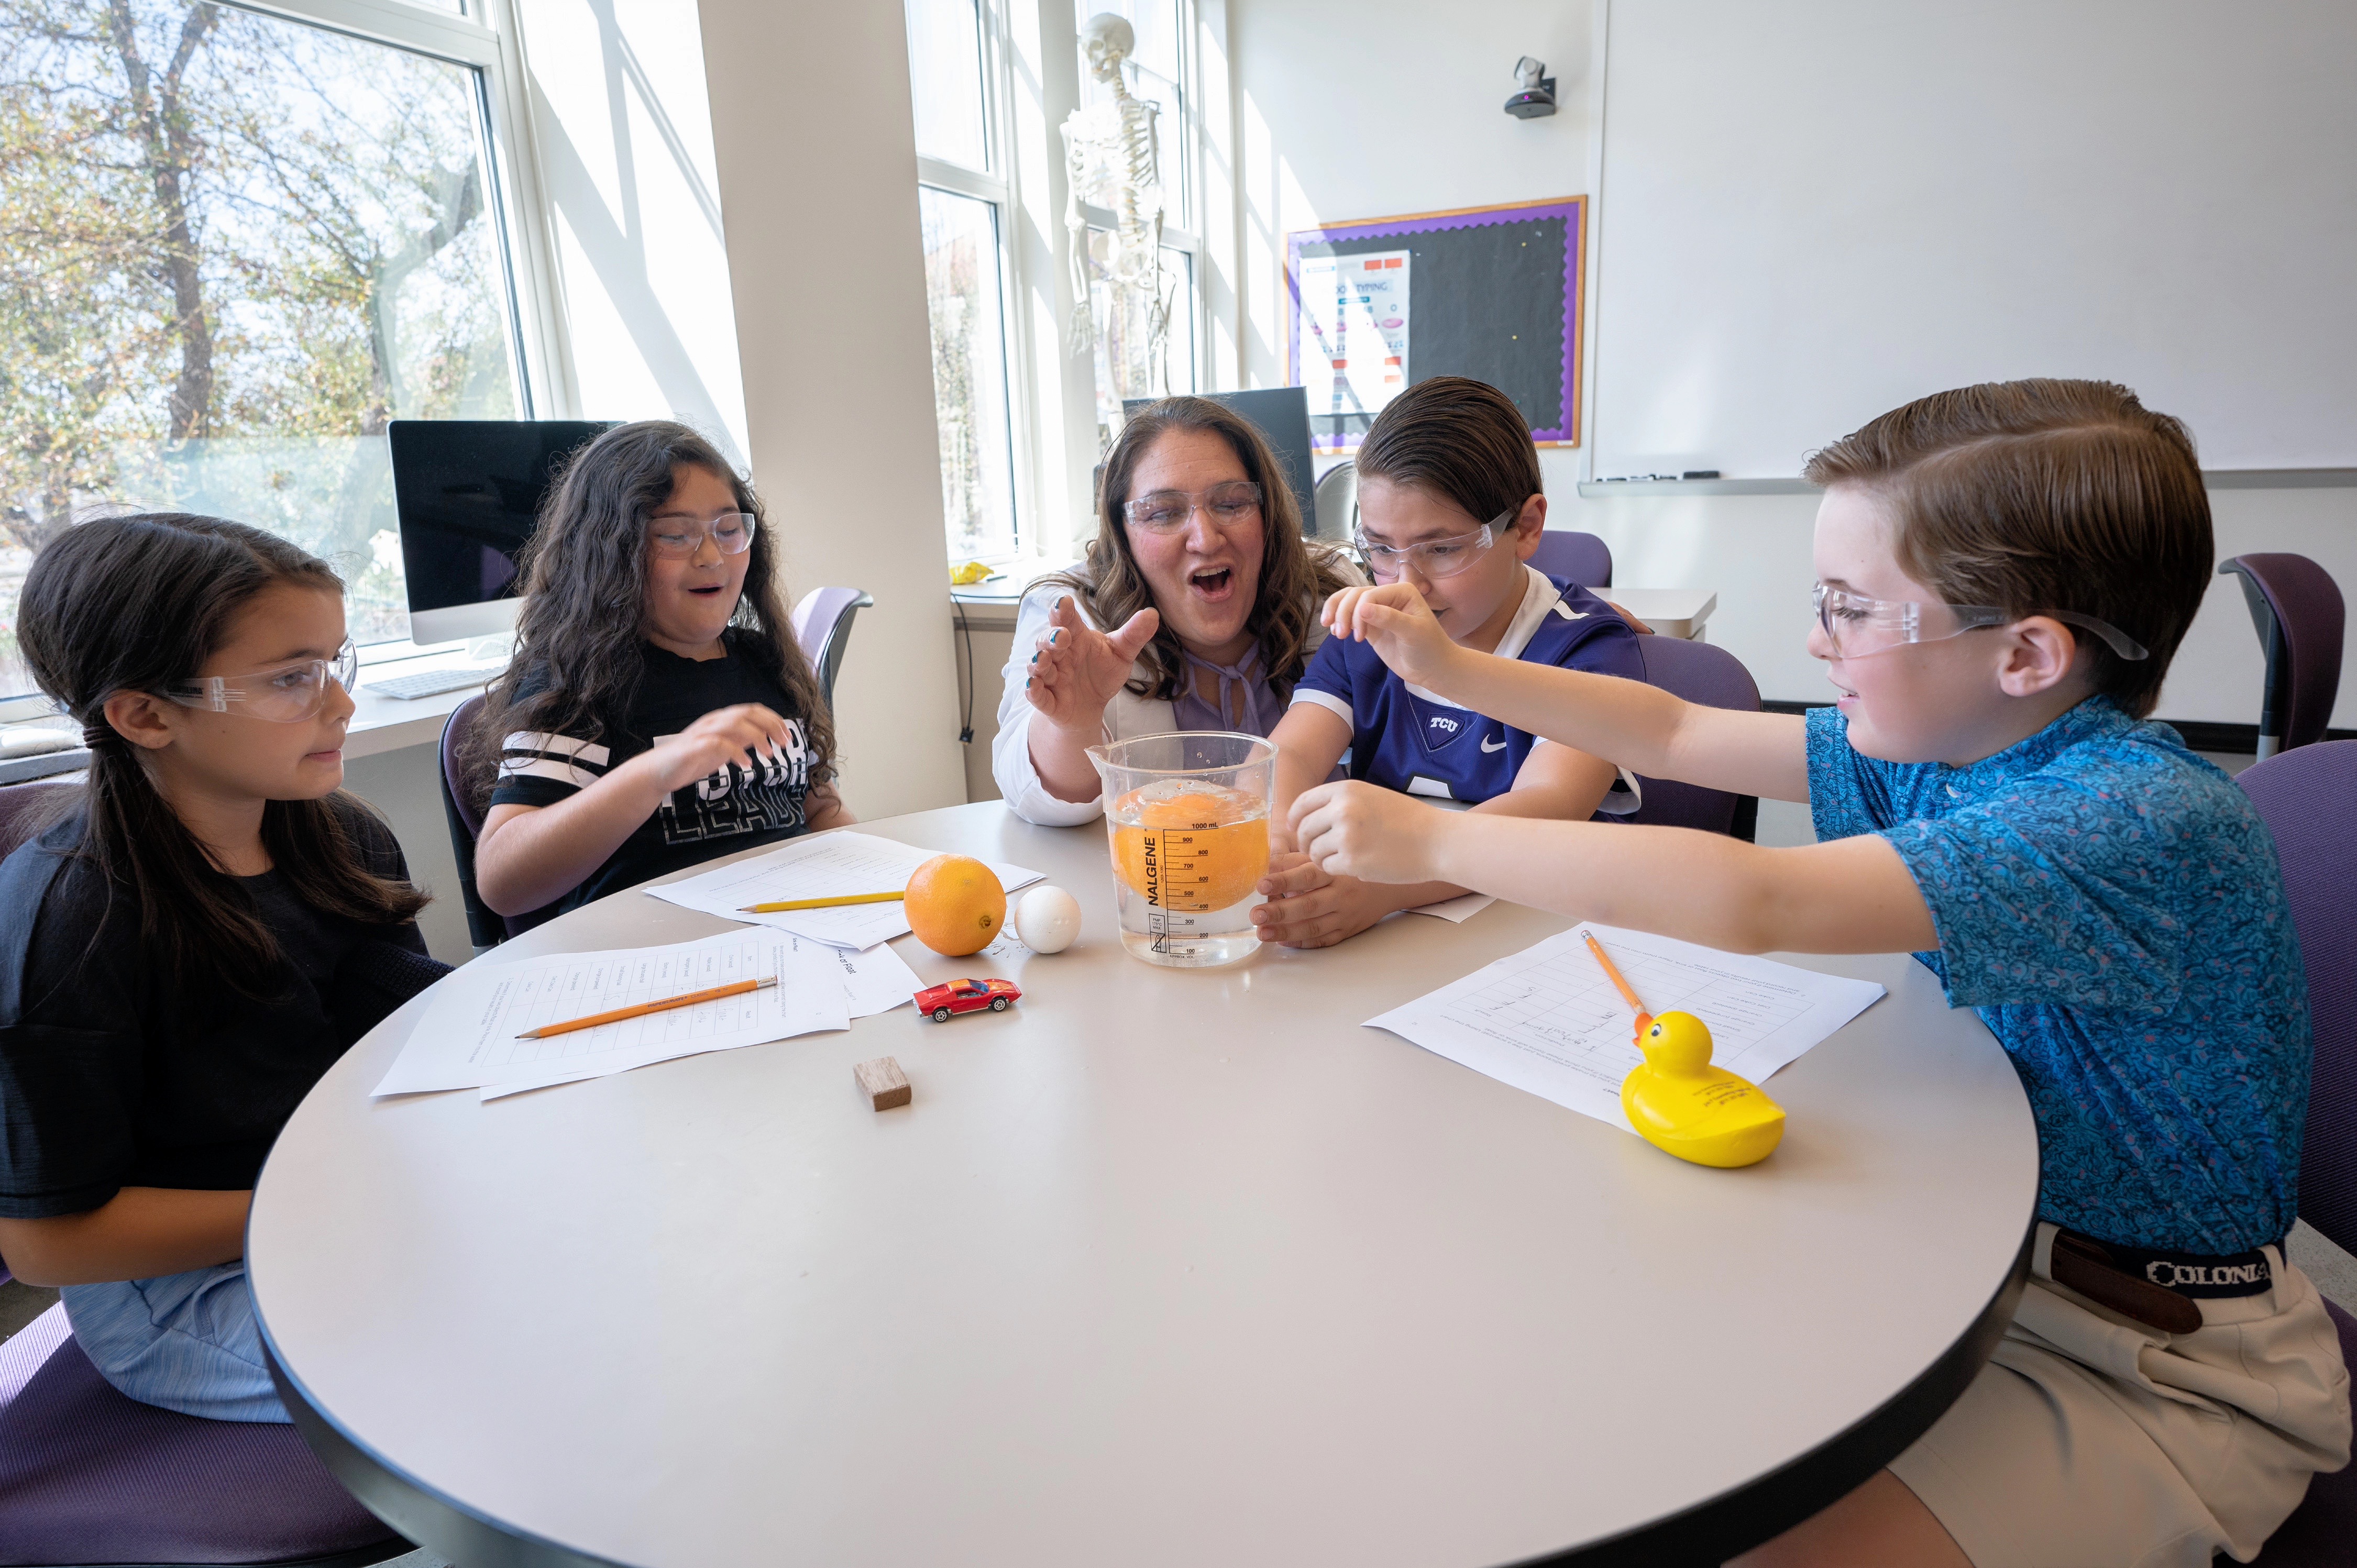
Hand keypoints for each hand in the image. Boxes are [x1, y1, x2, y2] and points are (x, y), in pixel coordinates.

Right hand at [640, 703, 794, 794]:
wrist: (660, 771)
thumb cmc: (693, 759)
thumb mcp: (724, 747)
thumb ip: (742, 739)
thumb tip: (766, 736)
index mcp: (723, 720)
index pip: (753, 710)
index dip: (774, 719)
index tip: (787, 736)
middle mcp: (714, 721)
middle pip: (748, 712)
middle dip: (771, 725)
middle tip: (785, 744)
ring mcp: (703, 732)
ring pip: (735, 723)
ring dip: (757, 736)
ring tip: (770, 754)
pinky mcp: (694, 747)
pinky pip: (719, 743)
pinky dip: (736, 752)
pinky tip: (746, 764)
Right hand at [1026, 595, 1159, 732]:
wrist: (1091, 706)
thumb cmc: (1102, 673)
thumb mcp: (1122, 653)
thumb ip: (1134, 635)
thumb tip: (1153, 614)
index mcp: (1076, 638)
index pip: (1066, 620)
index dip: (1062, 611)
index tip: (1063, 602)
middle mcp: (1060, 655)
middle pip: (1047, 641)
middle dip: (1051, 637)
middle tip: (1063, 636)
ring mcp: (1051, 677)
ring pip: (1037, 666)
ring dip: (1038, 661)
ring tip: (1043, 658)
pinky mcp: (1047, 700)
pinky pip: (1036, 695)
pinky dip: (1033, 691)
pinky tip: (1033, 686)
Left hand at [1250, 853, 1400, 947]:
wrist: (1388, 886)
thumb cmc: (1347, 868)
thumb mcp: (1324, 856)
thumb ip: (1295, 860)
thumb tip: (1266, 866)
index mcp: (1335, 871)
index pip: (1308, 875)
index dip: (1284, 880)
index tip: (1261, 884)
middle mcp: (1342, 894)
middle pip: (1309, 905)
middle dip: (1279, 912)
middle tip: (1256, 915)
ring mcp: (1345, 916)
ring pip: (1314, 927)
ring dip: (1285, 931)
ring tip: (1262, 933)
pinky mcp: (1347, 931)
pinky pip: (1323, 940)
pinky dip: (1302, 942)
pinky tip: (1282, 940)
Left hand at [1291, 780, 1446, 885]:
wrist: (1437, 841)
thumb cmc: (1408, 821)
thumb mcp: (1372, 797)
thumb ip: (1342, 803)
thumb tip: (1309, 817)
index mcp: (1346, 790)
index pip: (1303, 802)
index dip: (1295, 818)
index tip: (1296, 828)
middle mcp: (1342, 809)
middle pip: (1304, 829)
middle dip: (1306, 842)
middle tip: (1315, 850)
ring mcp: (1345, 836)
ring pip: (1313, 851)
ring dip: (1321, 858)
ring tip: (1339, 859)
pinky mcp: (1351, 861)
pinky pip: (1327, 868)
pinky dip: (1336, 869)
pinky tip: (1352, 866)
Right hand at [1321, 582, 1459, 689]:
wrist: (1432, 669)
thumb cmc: (1429, 648)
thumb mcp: (1412, 632)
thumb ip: (1388, 618)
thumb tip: (1361, 609)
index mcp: (1402, 591)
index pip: (1370, 594)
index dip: (1358, 610)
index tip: (1359, 636)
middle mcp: (1388, 596)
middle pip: (1355, 595)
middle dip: (1344, 612)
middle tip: (1341, 635)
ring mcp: (1378, 611)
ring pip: (1349, 603)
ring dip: (1338, 614)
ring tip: (1335, 632)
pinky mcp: (1371, 626)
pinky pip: (1351, 617)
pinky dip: (1340, 622)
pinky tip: (1336, 632)